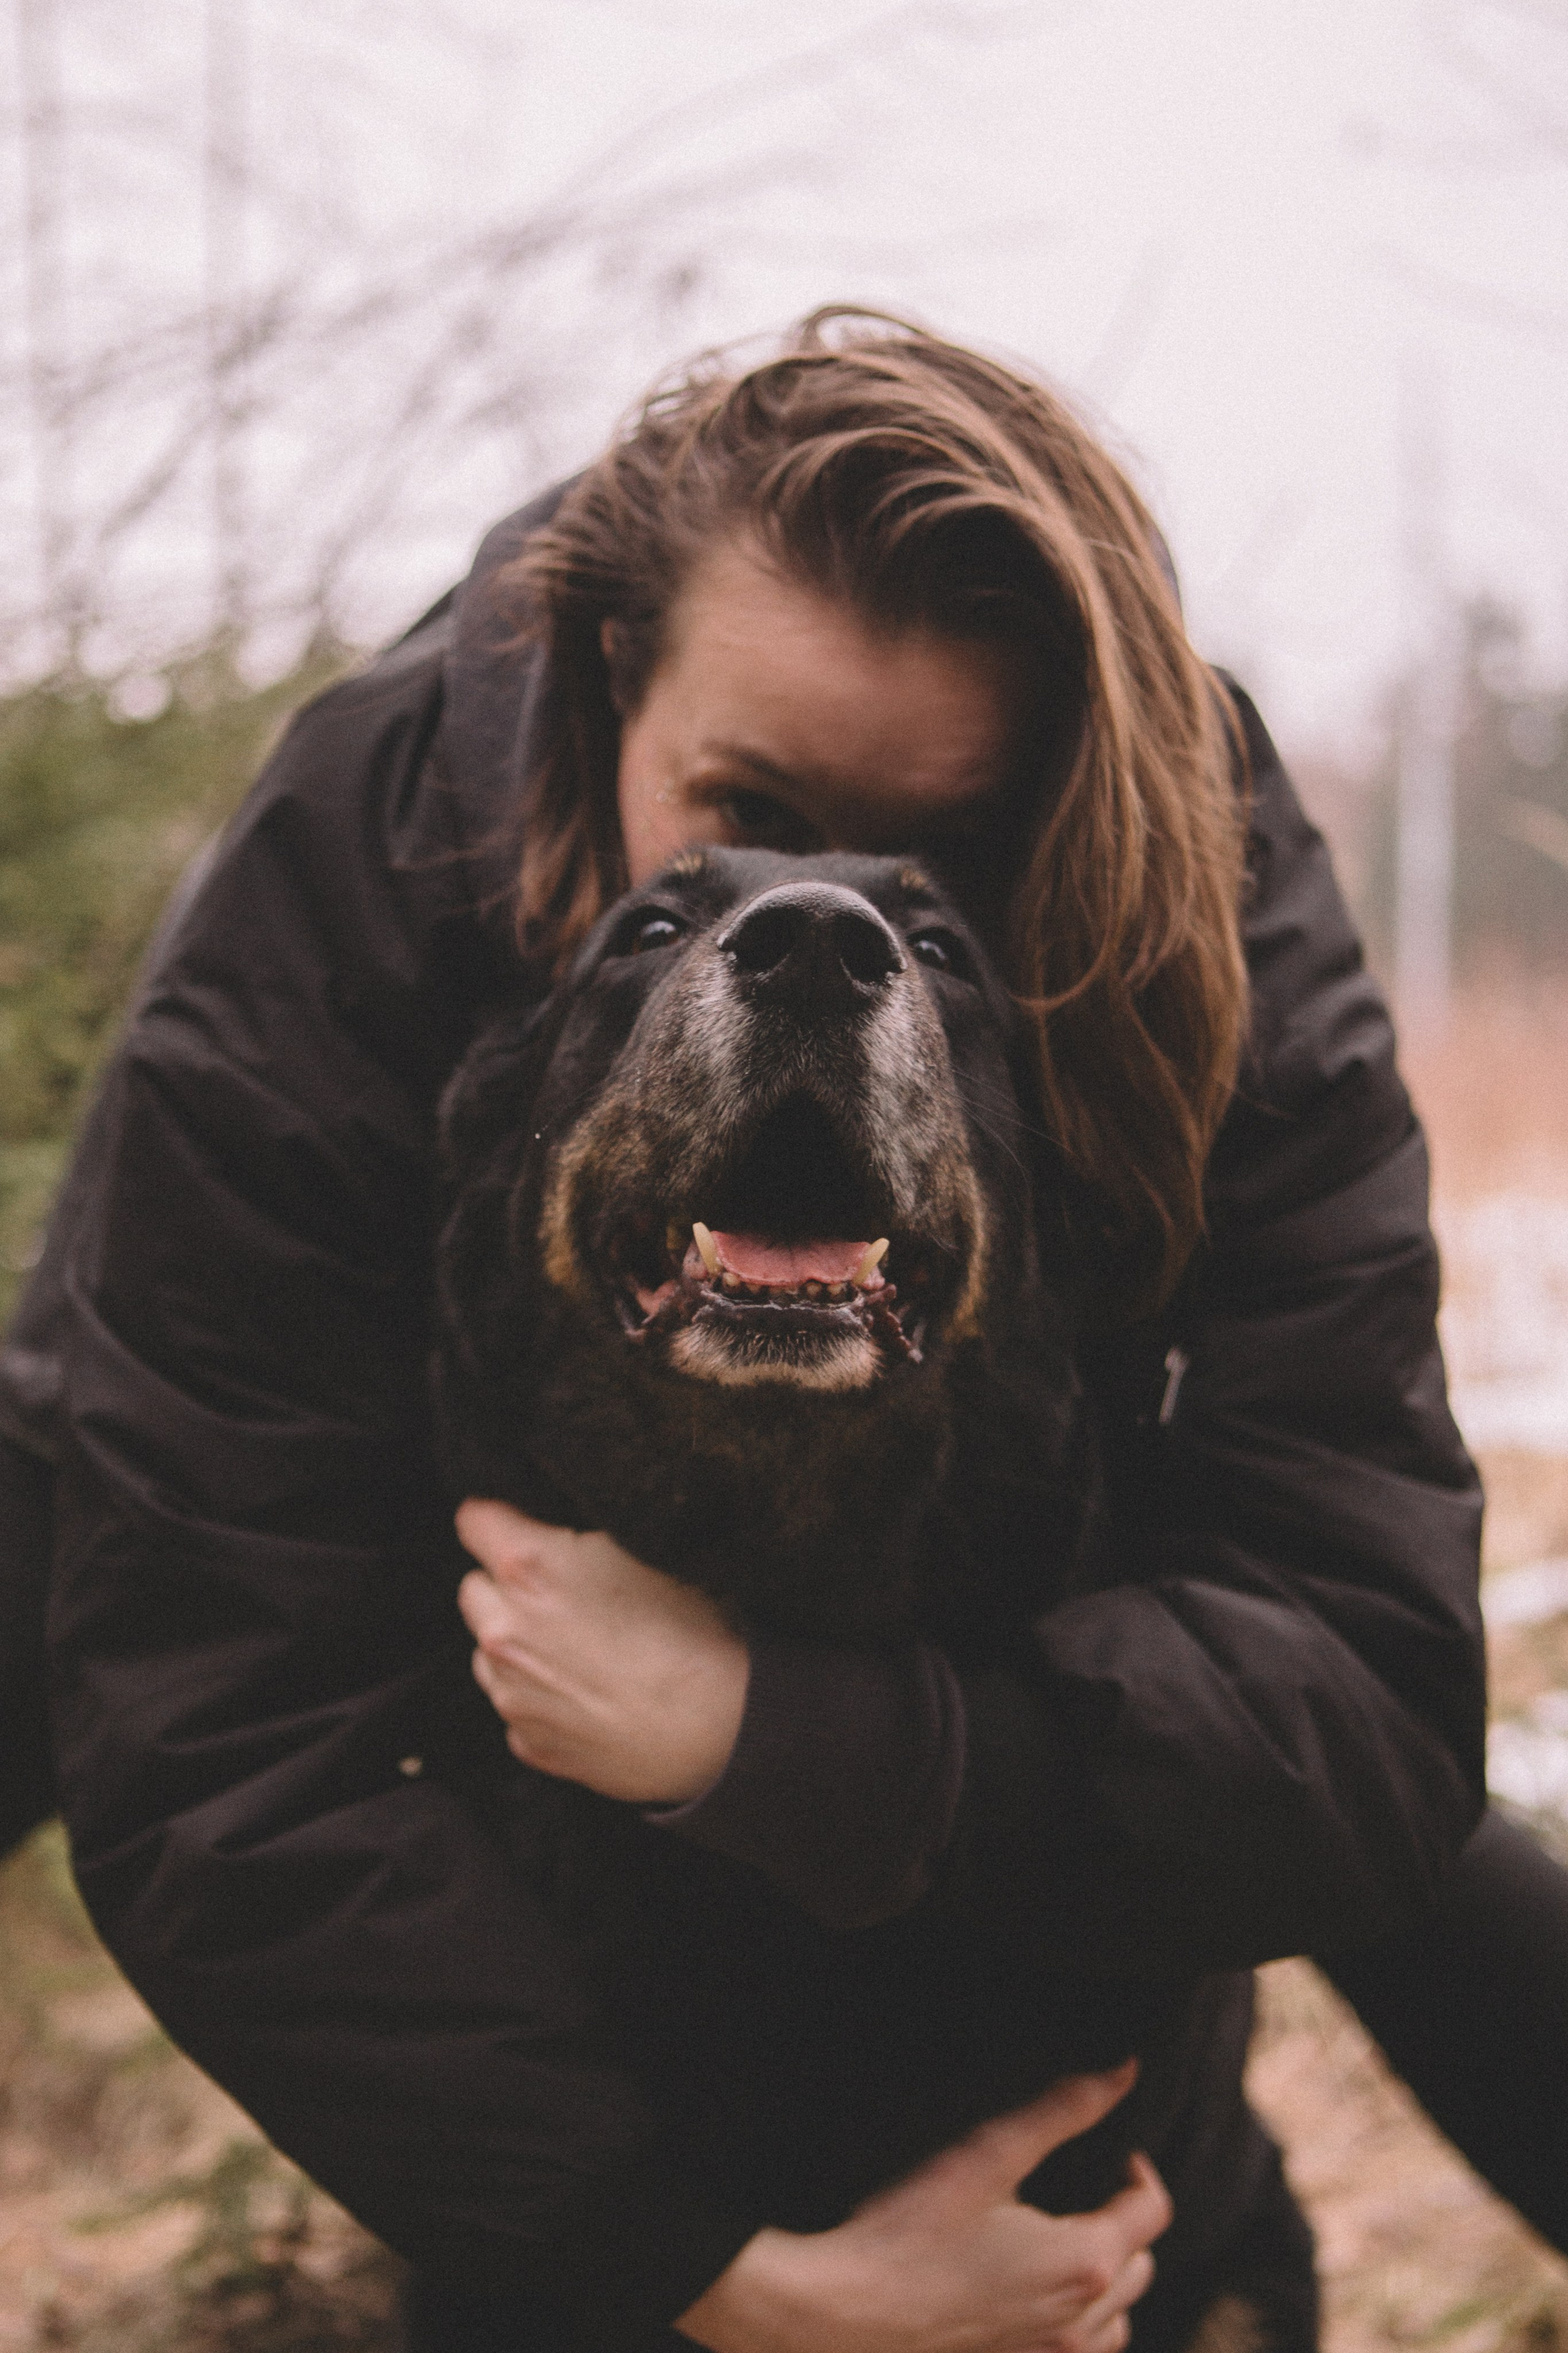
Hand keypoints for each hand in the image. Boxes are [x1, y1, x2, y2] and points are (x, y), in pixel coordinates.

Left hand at [455, 1499, 749, 1803]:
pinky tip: (589, 1694)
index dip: (500, 1518)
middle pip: (473, 1587)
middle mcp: (504, 1630)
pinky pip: (514, 1704)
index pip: (474, 1519)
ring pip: (486, 1649)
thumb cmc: (693, 1634)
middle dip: (505, 1585)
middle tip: (562, 1593)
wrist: (718, 1729)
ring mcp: (510, 1693)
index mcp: (529, 1568)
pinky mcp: (528, 1742)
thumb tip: (555, 1540)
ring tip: (581, 1649)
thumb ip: (578, 1542)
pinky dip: (538, 1695)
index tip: (519, 1526)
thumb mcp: (642, 1551)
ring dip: (516, 1642)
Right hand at [677, 2063, 1168, 2352]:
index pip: (1152, 2210)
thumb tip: (1122, 2072)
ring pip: (1118, 2316)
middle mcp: (1079, 2319)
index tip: (1113, 2149)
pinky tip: (1042, 2289)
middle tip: (1087, 2185)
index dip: (1138, 2169)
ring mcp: (1050, 2352)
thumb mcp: (988, 2153)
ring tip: (1069, 2238)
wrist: (850, 2309)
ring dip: (1110, 2275)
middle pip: (1142, 2264)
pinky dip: (1083, 2320)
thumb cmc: (911, 2229)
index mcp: (1084, 2261)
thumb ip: (1063, 2109)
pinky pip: (1084, 2348)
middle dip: (1126, 2219)